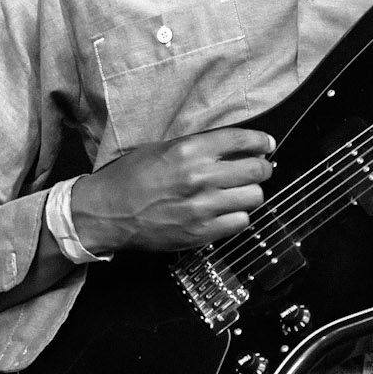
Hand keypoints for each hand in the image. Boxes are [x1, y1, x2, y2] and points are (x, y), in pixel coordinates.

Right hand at [71, 127, 275, 252]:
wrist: (105, 212)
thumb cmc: (129, 178)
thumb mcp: (161, 149)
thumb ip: (198, 147)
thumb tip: (233, 146)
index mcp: (188, 150)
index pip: (241, 140)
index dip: (261, 141)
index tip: (267, 145)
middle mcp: (199, 177)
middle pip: (256, 170)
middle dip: (262, 168)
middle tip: (259, 169)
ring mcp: (202, 207)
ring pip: (254, 197)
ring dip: (250, 194)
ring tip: (239, 193)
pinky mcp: (201, 232)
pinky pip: (241, 222)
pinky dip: (238, 216)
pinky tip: (227, 212)